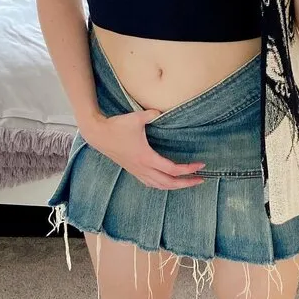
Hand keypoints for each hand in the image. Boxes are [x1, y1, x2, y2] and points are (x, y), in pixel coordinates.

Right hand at [82, 112, 205, 189]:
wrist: (98, 134)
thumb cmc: (116, 126)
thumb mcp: (136, 118)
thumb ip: (152, 114)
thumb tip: (161, 112)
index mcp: (146, 158)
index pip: (172, 169)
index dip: (188, 169)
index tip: (201, 165)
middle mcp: (143, 168)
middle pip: (168, 183)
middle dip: (186, 183)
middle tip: (201, 180)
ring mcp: (137, 171)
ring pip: (159, 186)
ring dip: (174, 186)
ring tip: (187, 183)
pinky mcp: (132, 170)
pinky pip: (150, 183)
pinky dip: (161, 185)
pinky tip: (167, 182)